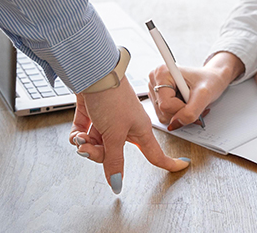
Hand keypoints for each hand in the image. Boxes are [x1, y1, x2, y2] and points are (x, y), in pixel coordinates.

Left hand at [67, 77, 188, 193]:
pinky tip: (76, 133)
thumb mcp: (114, 135)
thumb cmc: (111, 97)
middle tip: (89, 148)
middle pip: (115, 153)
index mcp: (140, 130)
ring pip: (97, 144)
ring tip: (80, 138)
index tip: (180, 167)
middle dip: (98, 154)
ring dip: (85, 144)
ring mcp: (109, 119)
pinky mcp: (93, 113)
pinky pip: (85, 134)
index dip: (168, 162)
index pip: (155, 153)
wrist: (92, 74)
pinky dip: (78, 135)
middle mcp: (126, 125)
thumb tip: (116, 183)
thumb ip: (113, 160)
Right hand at [147, 52, 243, 130]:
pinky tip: (186, 105)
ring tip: (191, 102)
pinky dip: (178, 114)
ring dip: (181, 114)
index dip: (181, 109)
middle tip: (195, 102)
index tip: (193, 101)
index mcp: (162, 73)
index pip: (165, 104)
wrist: (212, 79)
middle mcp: (155, 80)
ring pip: (163, 115)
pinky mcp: (158, 98)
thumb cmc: (209, 80)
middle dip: (182, 112)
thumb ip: (190, 112)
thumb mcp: (204, 95)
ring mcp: (156, 90)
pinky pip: (165, 115)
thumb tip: (174, 124)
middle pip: (163, 111)